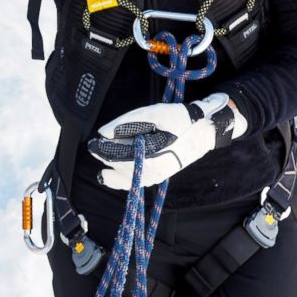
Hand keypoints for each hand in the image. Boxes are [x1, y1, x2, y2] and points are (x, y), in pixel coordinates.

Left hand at [87, 93, 246, 188]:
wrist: (204, 130)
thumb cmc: (179, 119)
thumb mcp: (152, 113)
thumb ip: (126, 122)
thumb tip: (103, 133)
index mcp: (151, 157)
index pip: (117, 158)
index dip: (101, 150)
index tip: (92, 143)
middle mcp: (153, 172)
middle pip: (119, 168)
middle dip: (107, 155)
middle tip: (100, 143)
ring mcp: (156, 177)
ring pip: (125, 180)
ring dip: (112, 168)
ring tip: (106, 156)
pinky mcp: (157, 177)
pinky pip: (134, 183)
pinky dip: (121, 178)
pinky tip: (111, 172)